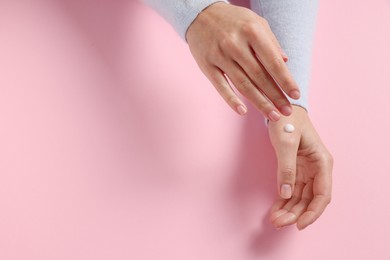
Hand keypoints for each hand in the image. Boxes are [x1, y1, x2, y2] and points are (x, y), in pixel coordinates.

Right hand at [186, 2, 300, 120]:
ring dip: (259, 103)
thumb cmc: (233, 20)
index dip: (285, 80)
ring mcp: (220, 56)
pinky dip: (231, 100)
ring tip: (273, 116)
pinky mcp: (207, 66)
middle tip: (287, 111)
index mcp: (251, 32)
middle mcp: (235, 45)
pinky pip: (221, 86)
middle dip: (275, 96)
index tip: (296, 95)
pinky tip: (243, 111)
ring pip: (242, 84)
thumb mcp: (256, 23)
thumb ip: (271, 42)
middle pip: (259, 76)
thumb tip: (285, 63)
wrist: (200, 14)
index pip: (272, 61)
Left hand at [267, 106, 332, 229]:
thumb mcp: (286, 141)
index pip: (322, 194)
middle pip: (309, 199)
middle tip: (278, 222)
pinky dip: (284, 201)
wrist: (281, 108)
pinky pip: (291, 190)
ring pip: (300, 197)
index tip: (299, 224)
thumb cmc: (287, 120)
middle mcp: (317, 169)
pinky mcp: (295, 170)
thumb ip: (287, 167)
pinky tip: (276, 209)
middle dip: (296, 213)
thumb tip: (286, 194)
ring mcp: (306, 171)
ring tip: (275, 220)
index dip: (312, 212)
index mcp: (322, 162)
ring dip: (289, 210)